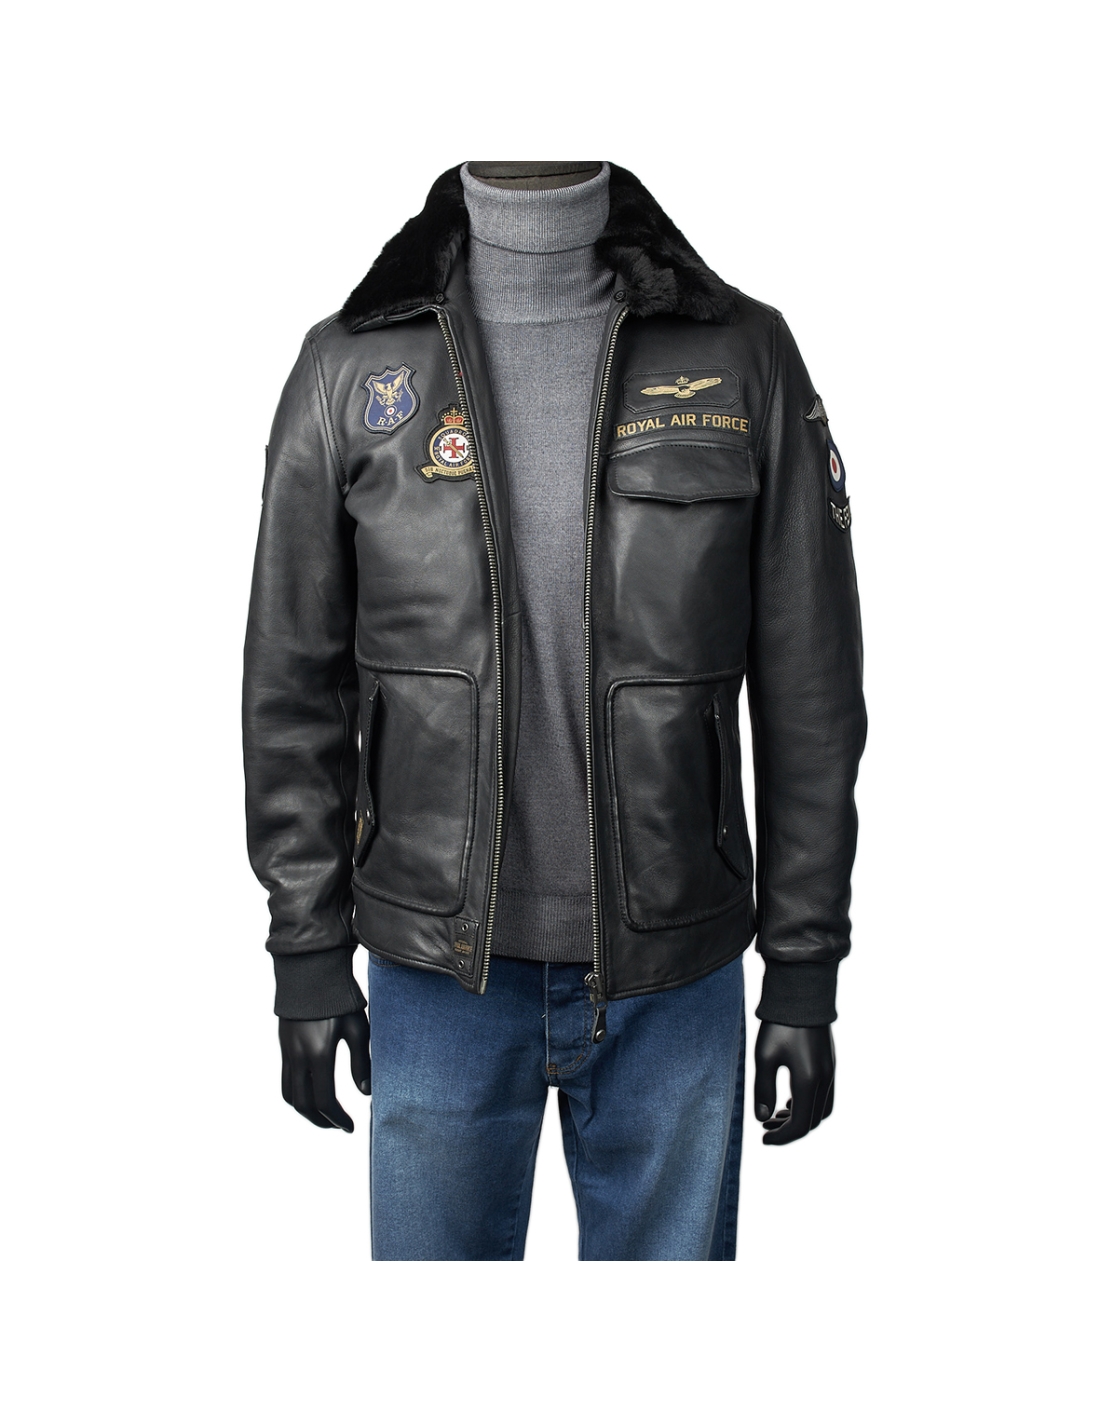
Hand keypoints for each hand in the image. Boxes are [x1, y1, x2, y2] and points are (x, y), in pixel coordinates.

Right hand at [278, 1009, 370, 1131]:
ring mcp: (287, 1052)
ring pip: (289, 1095)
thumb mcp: (358, 1029)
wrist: (311, 973)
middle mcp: (298, 1056)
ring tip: (325, 1114)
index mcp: (319, 1054)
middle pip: (303, 1104)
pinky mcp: (284, 1046)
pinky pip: (285, 1080)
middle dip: (320, 1121)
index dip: (337, 1119)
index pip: (324, 1100)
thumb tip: (364, 1093)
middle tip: (337, 1126)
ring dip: (306, 1110)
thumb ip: (362, 1063)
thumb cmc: (340, 1000)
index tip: (350, 1126)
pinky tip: (313, 1092)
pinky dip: (297, 1095)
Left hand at [754, 1022, 834, 1144]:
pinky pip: (823, 1095)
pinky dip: (808, 1104)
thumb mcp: (764, 1058)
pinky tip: (788, 1099)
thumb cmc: (779, 1025)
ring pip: (821, 1109)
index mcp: (808, 1082)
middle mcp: (824, 1080)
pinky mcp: (829, 1063)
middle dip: (790, 1129)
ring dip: (800, 1118)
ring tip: (776, 1114)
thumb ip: (763, 1090)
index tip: (763, 1138)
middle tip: (766, 1126)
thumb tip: (763, 1118)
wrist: (802, 994)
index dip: (782, 1138)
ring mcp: (830, 1071)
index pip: (799, 1125)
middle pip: (812, 1121)